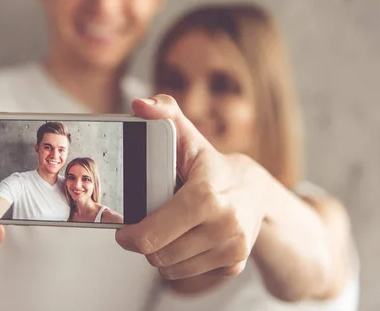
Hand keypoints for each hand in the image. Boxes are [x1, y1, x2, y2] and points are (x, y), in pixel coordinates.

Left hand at [115, 95, 268, 279]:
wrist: (256, 191)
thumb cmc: (212, 165)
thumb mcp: (188, 137)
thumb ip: (163, 115)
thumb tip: (140, 105)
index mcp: (207, 196)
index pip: (154, 234)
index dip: (131, 235)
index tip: (124, 230)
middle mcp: (225, 226)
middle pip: (160, 254)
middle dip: (144, 243)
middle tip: (142, 228)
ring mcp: (232, 248)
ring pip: (172, 268)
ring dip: (160, 254)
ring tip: (163, 232)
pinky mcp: (234, 265)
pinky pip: (189, 274)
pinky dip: (179, 263)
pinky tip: (183, 241)